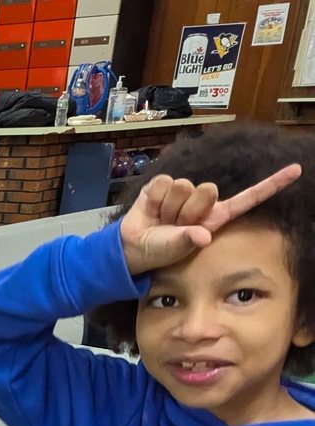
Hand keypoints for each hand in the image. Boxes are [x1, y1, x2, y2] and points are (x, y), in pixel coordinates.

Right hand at [119, 163, 301, 277]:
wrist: (132, 248)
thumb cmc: (160, 252)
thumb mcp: (177, 251)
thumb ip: (188, 240)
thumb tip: (201, 235)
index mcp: (215, 217)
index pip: (247, 198)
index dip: (271, 184)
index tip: (297, 169)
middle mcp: (203, 201)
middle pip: (207, 189)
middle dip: (188, 209)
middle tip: (175, 224)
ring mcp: (184, 191)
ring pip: (184, 185)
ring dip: (168, 207)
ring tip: (161, 220)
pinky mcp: (163, 185)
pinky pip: (163, 183)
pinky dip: (155, 199)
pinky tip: (152, 210)